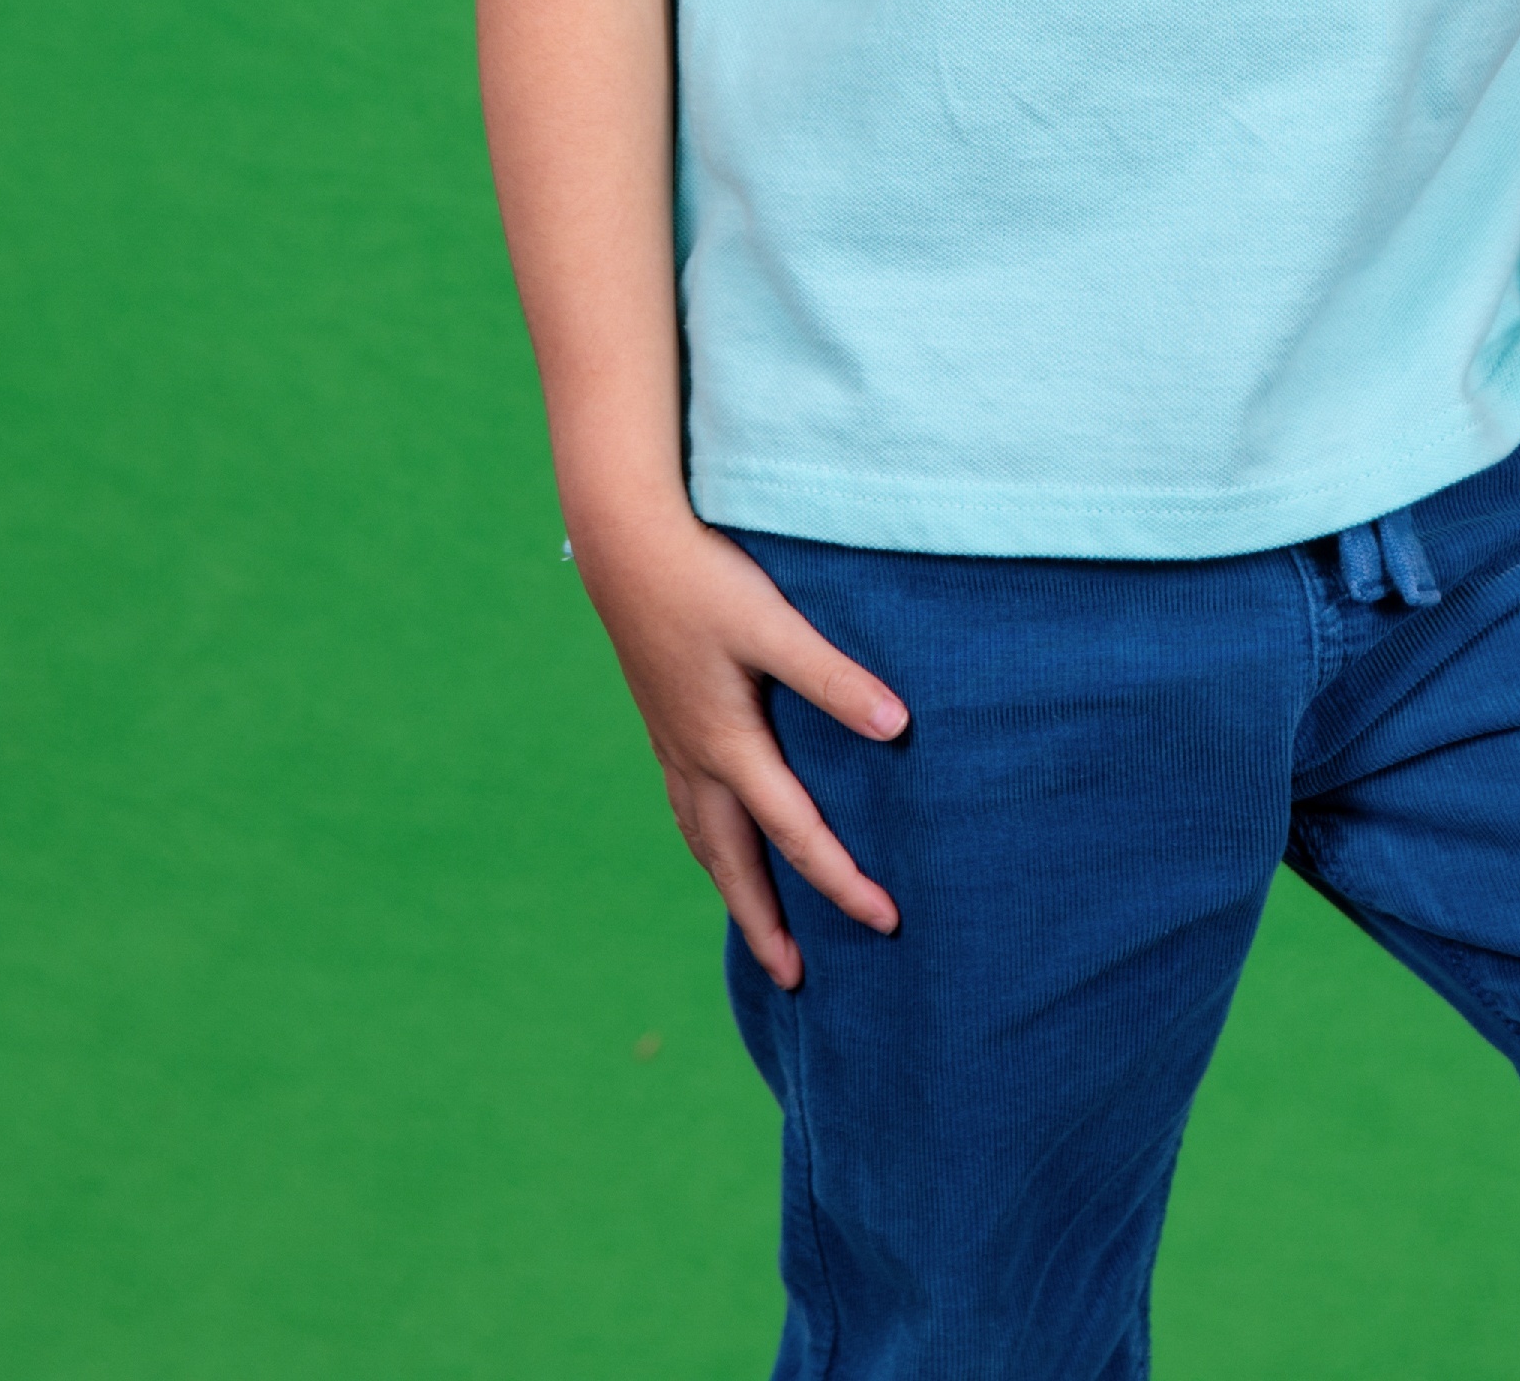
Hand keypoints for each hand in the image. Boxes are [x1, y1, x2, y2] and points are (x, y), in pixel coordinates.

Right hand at [573, 502, 910, 985]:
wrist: (622, 542)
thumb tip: (897, 727)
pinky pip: (685, 803)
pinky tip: (713, 831)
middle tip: (794, 977)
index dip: (843, 881)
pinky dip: (706, 838)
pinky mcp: (662, 716)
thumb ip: (833, 677)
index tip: (885, 921)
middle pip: (733, 862)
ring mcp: (671, 739)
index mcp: (728, 745)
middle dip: (766, 922)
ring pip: (703, 837)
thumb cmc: (703, 577)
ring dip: (732, 885)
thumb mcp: (773, 624)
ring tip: (756, 921)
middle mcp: (695, 757)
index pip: (796, 834)